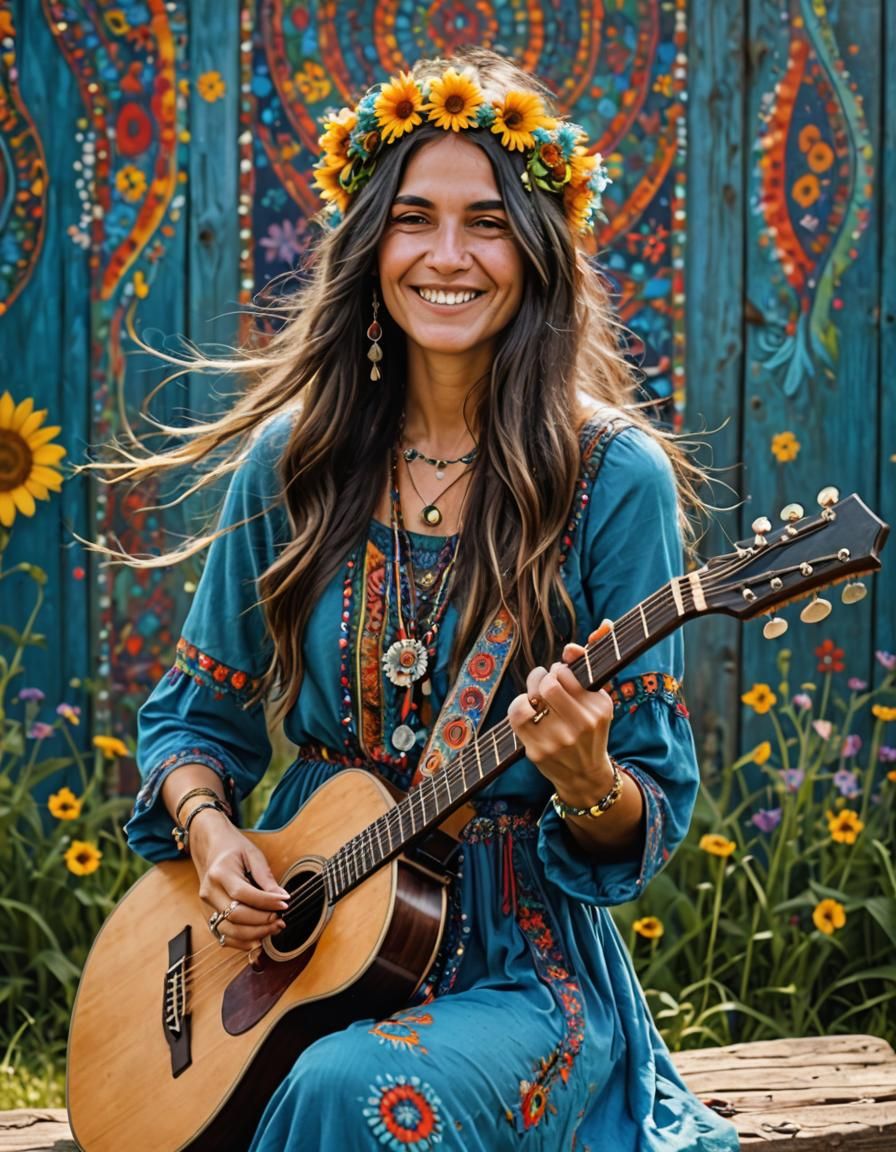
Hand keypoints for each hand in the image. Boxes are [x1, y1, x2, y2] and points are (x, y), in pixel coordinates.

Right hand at [188, 810, 289, 951]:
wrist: (211, 849)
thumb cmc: (234, 849)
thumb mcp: (253, 854)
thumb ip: (266, 877)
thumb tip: (282, 897)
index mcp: (219, 872)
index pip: (243, 893)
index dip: (266, 902)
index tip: (285, 903)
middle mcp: (209, 892)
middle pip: (235, 915)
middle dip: (262, 921)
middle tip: (282, 919)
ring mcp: (206, 906)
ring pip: (229, 930)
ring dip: (255, 934)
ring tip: (274, 928)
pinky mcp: (208, 916)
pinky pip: (224, 936)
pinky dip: (242, 942)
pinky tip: (260, 938)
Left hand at [508, 620, 615, 806]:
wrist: (584, 775)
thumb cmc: (588, 728)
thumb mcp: (598, 699)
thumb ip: (590, 664)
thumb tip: (590, 633)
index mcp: (600, 707)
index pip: (566, 673)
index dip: (558, 670)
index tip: (561, 676)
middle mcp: (582, 724)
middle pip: (548, 683)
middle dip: (541, 676)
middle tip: (544, 682)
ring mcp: (559, 740)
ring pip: (531, 698)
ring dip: (530, 690)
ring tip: (535, 696)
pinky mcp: (538, 752)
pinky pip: (517, 716)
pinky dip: (519, 706)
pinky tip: (528, 709)